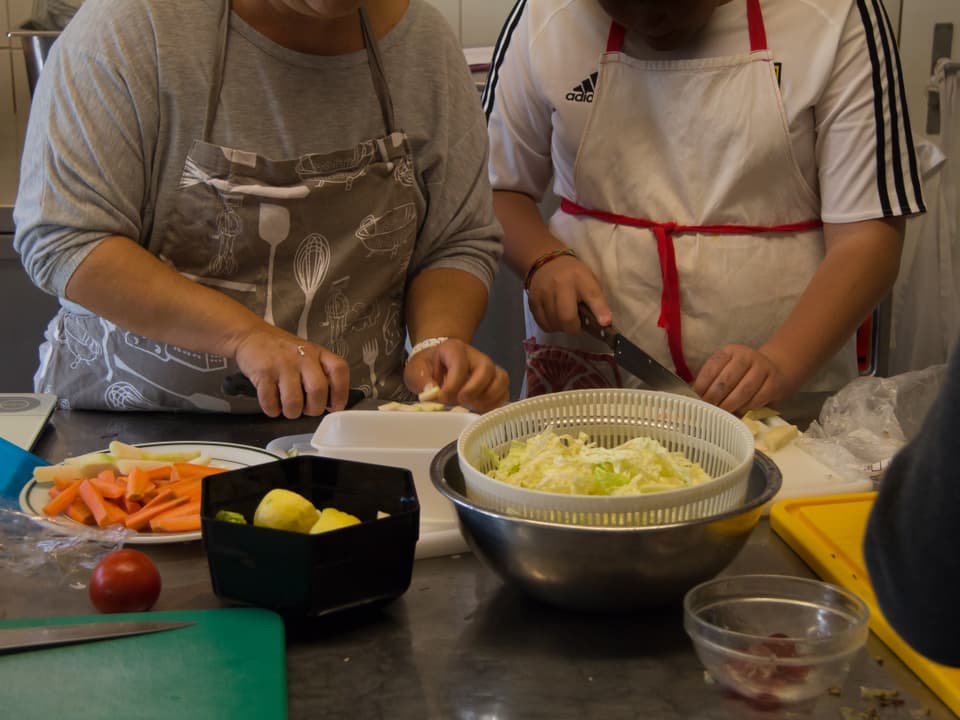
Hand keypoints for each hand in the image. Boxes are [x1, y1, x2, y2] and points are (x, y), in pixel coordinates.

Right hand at [234, 327, 349, 418]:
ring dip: (291, 412)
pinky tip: (272, 403)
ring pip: (294, 402)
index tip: (336, 406)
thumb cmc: (282, 350)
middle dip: (314, 409)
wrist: (251, 335)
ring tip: (288, 407)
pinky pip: (271, 403)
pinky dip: (272, 410)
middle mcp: (302, 357)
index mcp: (317, 353)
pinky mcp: (263, 373)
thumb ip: (319, 372)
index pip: (339, 370)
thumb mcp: (307, 353)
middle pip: (318, 390)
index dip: (341, 392)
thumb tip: (329, 402)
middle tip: (307, 410)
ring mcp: (282, 365)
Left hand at [403, 338, 508, 411]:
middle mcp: (476, 356)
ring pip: (501, 378)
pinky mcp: (495, 381)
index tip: (442, 398)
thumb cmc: (427, 367)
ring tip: (472, 407)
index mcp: (454, 349)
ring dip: (488, 397)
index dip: (452, 384)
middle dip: (474, 389)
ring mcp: (489, 368)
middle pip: (486, 368)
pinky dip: (495, 403)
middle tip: (461, 401)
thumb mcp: (415, 370)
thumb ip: (420, 379)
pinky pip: (505, 390)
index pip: (460, 363)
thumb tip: (431, 392)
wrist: (438, 363)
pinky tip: (480, 410)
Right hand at [526, 254, 612, 333]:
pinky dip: (551, 326)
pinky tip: (555, 319)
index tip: (604, 323)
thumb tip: (605, 323)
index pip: (592, 295)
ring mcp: (543, 294)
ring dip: (561, 328)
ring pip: (553, 324)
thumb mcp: (590, 282)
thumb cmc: (574, 276)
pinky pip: (542, 324)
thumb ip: (597, 302)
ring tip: (565, 319)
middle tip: (577, 325)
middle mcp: (559, 285)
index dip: (599, 311)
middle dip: (573, 328)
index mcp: (580, 278)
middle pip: (566, 317)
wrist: (547, 263)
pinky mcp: (532, 302)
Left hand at [693, 344, 799, 413]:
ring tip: (721, 414)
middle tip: (707, 409)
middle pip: (726, 380)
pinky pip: (758, 398)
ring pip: (743, 390)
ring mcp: (762, 368)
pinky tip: (739, 412)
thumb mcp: (725, 369)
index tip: (695, 399)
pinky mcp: (774, 382)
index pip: (712, 367)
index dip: (702, 385)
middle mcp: (746, 356)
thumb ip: (711, 380)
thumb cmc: (742, 373)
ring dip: (730, 405)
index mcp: (729, 351)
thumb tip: (693, 398)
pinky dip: (746, 408)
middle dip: (714, 397)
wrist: (774, 369)